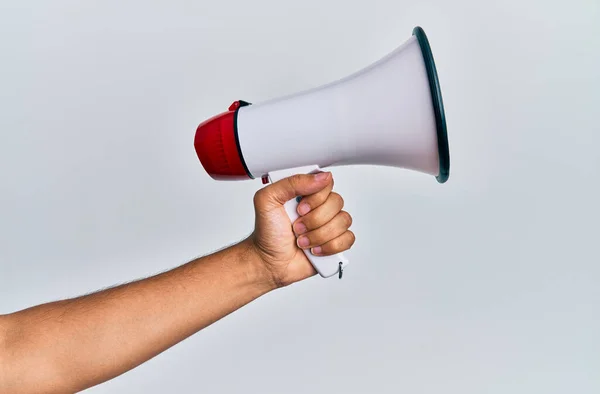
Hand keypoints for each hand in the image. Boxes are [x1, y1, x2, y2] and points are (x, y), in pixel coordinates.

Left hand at [248, 172, 354, 287]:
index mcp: (306, 193)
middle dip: (314, 220)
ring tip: (303, 241)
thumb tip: (322, 177)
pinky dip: (331, 246)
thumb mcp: (268, 200)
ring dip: (320, 235)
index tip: (299, 209)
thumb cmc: (267, 233)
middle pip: (337, 202)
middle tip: (297, 228)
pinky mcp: (335, 242)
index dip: (316, 198)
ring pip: (343, 221)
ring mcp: (329, 225)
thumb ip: (292, 182)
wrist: (269, 262)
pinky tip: (315, 250)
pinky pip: (348, 238)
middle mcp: (319, 207)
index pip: (326, 183)